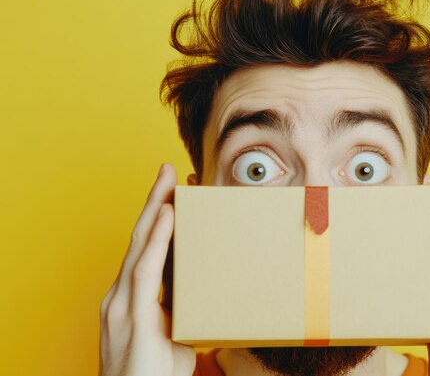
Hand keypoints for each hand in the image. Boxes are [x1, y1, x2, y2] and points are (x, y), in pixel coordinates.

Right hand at [99, 163, 195, 375]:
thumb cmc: (154, 375)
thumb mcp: (174, 335)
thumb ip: (185, 311)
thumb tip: (212, 296)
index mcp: (131, 297)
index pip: (145, 248)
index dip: (159, 218)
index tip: (176, 193)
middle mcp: (121, 294)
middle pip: (139, 237)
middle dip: (155, 201)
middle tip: (170, 170)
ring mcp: (122, 303)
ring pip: (139, 245)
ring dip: (156, 208)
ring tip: (169, 180)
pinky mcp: (130, 315)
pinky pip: (144, 270)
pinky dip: (156, 240)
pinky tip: (167, 216)